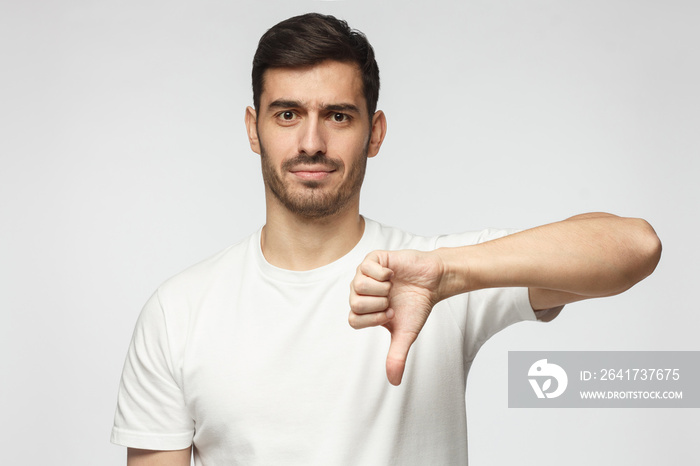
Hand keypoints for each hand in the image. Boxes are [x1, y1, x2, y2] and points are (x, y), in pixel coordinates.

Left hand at [349, 249, 445, 385]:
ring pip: (358, 285)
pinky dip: (384, 274)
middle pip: (355, 303)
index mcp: (363, 310)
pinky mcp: (373, 259)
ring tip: (392, 287)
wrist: (432, 282)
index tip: (390, 315)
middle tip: (391, 300)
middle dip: (379, 304)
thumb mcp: (405, 334)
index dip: (374, 318)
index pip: (353, 319)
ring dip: (382, 289)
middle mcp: (359, 292)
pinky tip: (392, 274)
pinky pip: (368, 268)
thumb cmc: (416, 306)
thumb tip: (394, 383)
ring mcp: (364, 274)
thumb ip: (396, 356)